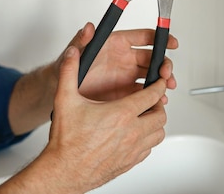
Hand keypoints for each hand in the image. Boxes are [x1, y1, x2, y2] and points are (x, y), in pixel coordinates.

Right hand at [46, 47, 168, 191]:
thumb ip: (69, 71)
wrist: (64, 171)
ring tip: (146, 116)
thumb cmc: (66, 140)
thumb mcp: (65, 99)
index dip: (159, 85)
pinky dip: (148, 139)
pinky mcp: (130, 162)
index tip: (159, 80)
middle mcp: (131, 132)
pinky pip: (149, 149)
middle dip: (158, 104)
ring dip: (155, 123)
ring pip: (158, 133)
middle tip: (151, 99)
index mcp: (121, 114)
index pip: (152, 95)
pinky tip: (137, 134)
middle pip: (160, 115)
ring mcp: (132, 150)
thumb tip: (73, 53)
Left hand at [65, 23, 177, 100]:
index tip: (170, 42)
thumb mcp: (73, 54)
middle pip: (153, 57)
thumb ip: (82, 40)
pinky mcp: (126, 93)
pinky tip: (158, 100)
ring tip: (166, 87)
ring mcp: (126, 76)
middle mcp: (125, 59)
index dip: (159, 38)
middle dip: (164, 63)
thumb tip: (89, 27)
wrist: (60, 91)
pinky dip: (155, 96)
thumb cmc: (67, 68)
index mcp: (116, 44)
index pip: (143, 37)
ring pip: (152, 76)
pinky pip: (145, 93)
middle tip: (166, 72)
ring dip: (162, 81)